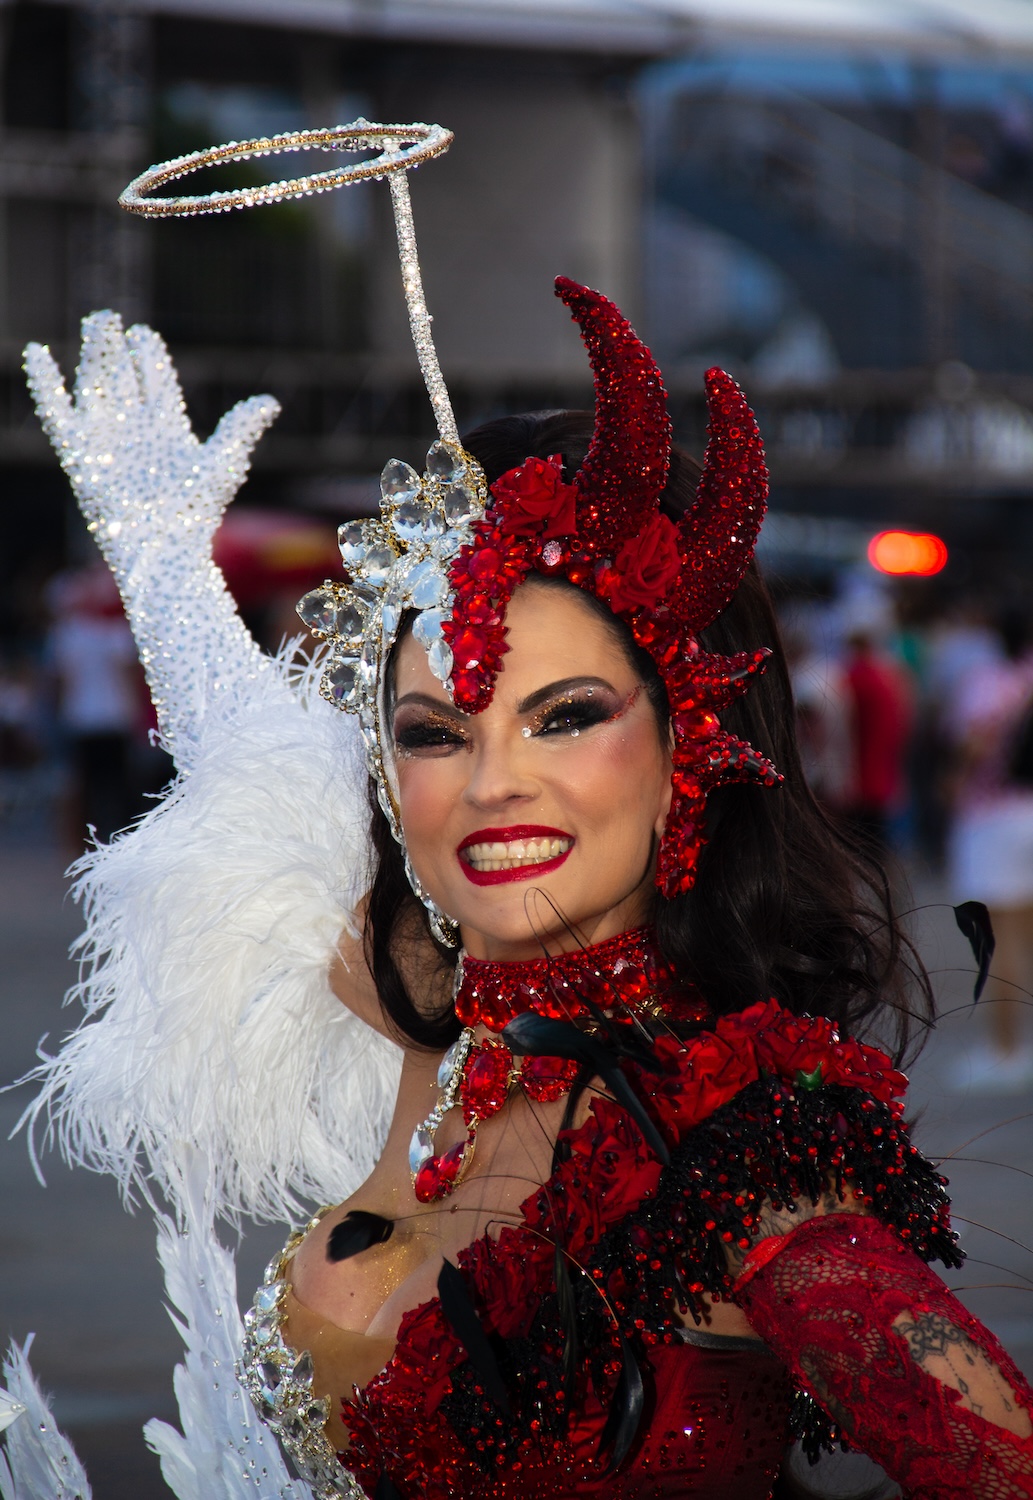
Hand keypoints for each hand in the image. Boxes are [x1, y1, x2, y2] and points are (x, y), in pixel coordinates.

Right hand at [24, 310, 278, 581]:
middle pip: (123, 376)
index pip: (156, 380)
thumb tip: (270, 401)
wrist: (163, 547)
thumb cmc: (197, 511)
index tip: (143, 334)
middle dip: (115, 346)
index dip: (148, 356)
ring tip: (94, 322)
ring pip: (96, 384)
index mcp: (169, 427)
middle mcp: (135, 429)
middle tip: (108, 318)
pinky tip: (37, 354)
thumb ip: (241, 427)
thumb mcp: (224, 462)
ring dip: (93, 353)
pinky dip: (46, 383)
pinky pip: (57, 410)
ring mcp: (106, 438)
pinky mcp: (79, 451)